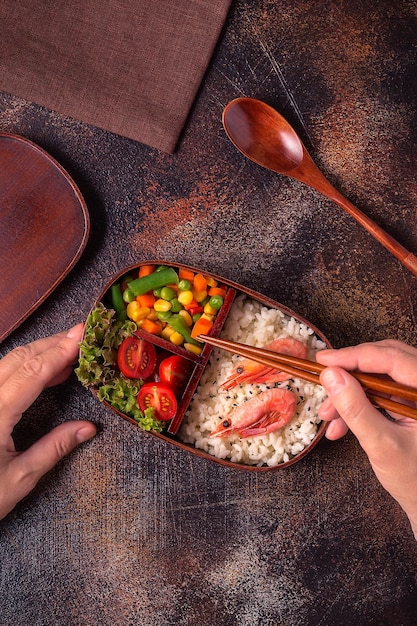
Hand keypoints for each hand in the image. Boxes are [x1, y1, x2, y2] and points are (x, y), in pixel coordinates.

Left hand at [0, 324, 95, 519]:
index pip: (32, 374)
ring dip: (39, 352)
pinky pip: (1, 373)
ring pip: (8, 362)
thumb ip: (54, 448)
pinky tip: (44, 372)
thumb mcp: (19, 478)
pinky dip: (25, 366)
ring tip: (68, 351)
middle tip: (81, 335)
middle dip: (52, 344)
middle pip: (19, 359)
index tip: (82, 337)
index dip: (58, 353)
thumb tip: (88, 428)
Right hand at [316, 339, 416, 537]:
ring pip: (379, 378)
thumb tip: (330, 376)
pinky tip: (339, 426)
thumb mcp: (381, 444)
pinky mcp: (410, 405)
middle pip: (385, 362)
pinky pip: (380, 394)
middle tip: (323, 381)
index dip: (353, 356)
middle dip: (350, 374)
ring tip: (327, 416)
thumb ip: (355, 409)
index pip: (391, 359)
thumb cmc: (415, 480)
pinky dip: (358, 406)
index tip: (323, 360)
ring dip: (350, 394)